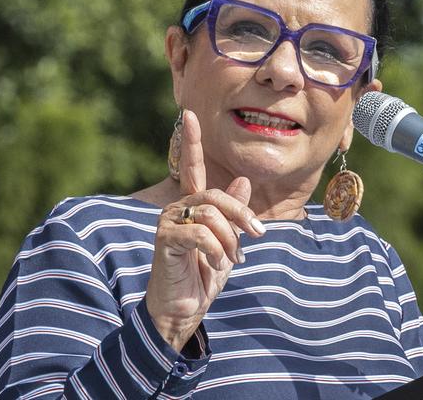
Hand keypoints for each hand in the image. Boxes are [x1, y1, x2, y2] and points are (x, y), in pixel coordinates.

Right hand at [145, 110, 264, 351]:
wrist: (183, 308)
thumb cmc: (204, 275)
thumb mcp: (228, 242)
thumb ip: (233, 214)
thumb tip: (242, 181)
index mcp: (193, 206)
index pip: (193, 168)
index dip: (192, 141)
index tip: (189, 114)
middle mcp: (178, 208)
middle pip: (215, 195)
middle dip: (241, 214)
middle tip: (257, 235)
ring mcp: (168, 222)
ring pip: (211, 213)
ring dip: (230, 238)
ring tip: (232, 258)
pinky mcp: (165, 239)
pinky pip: (200, 233)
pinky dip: (216, 249)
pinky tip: (216, 264)